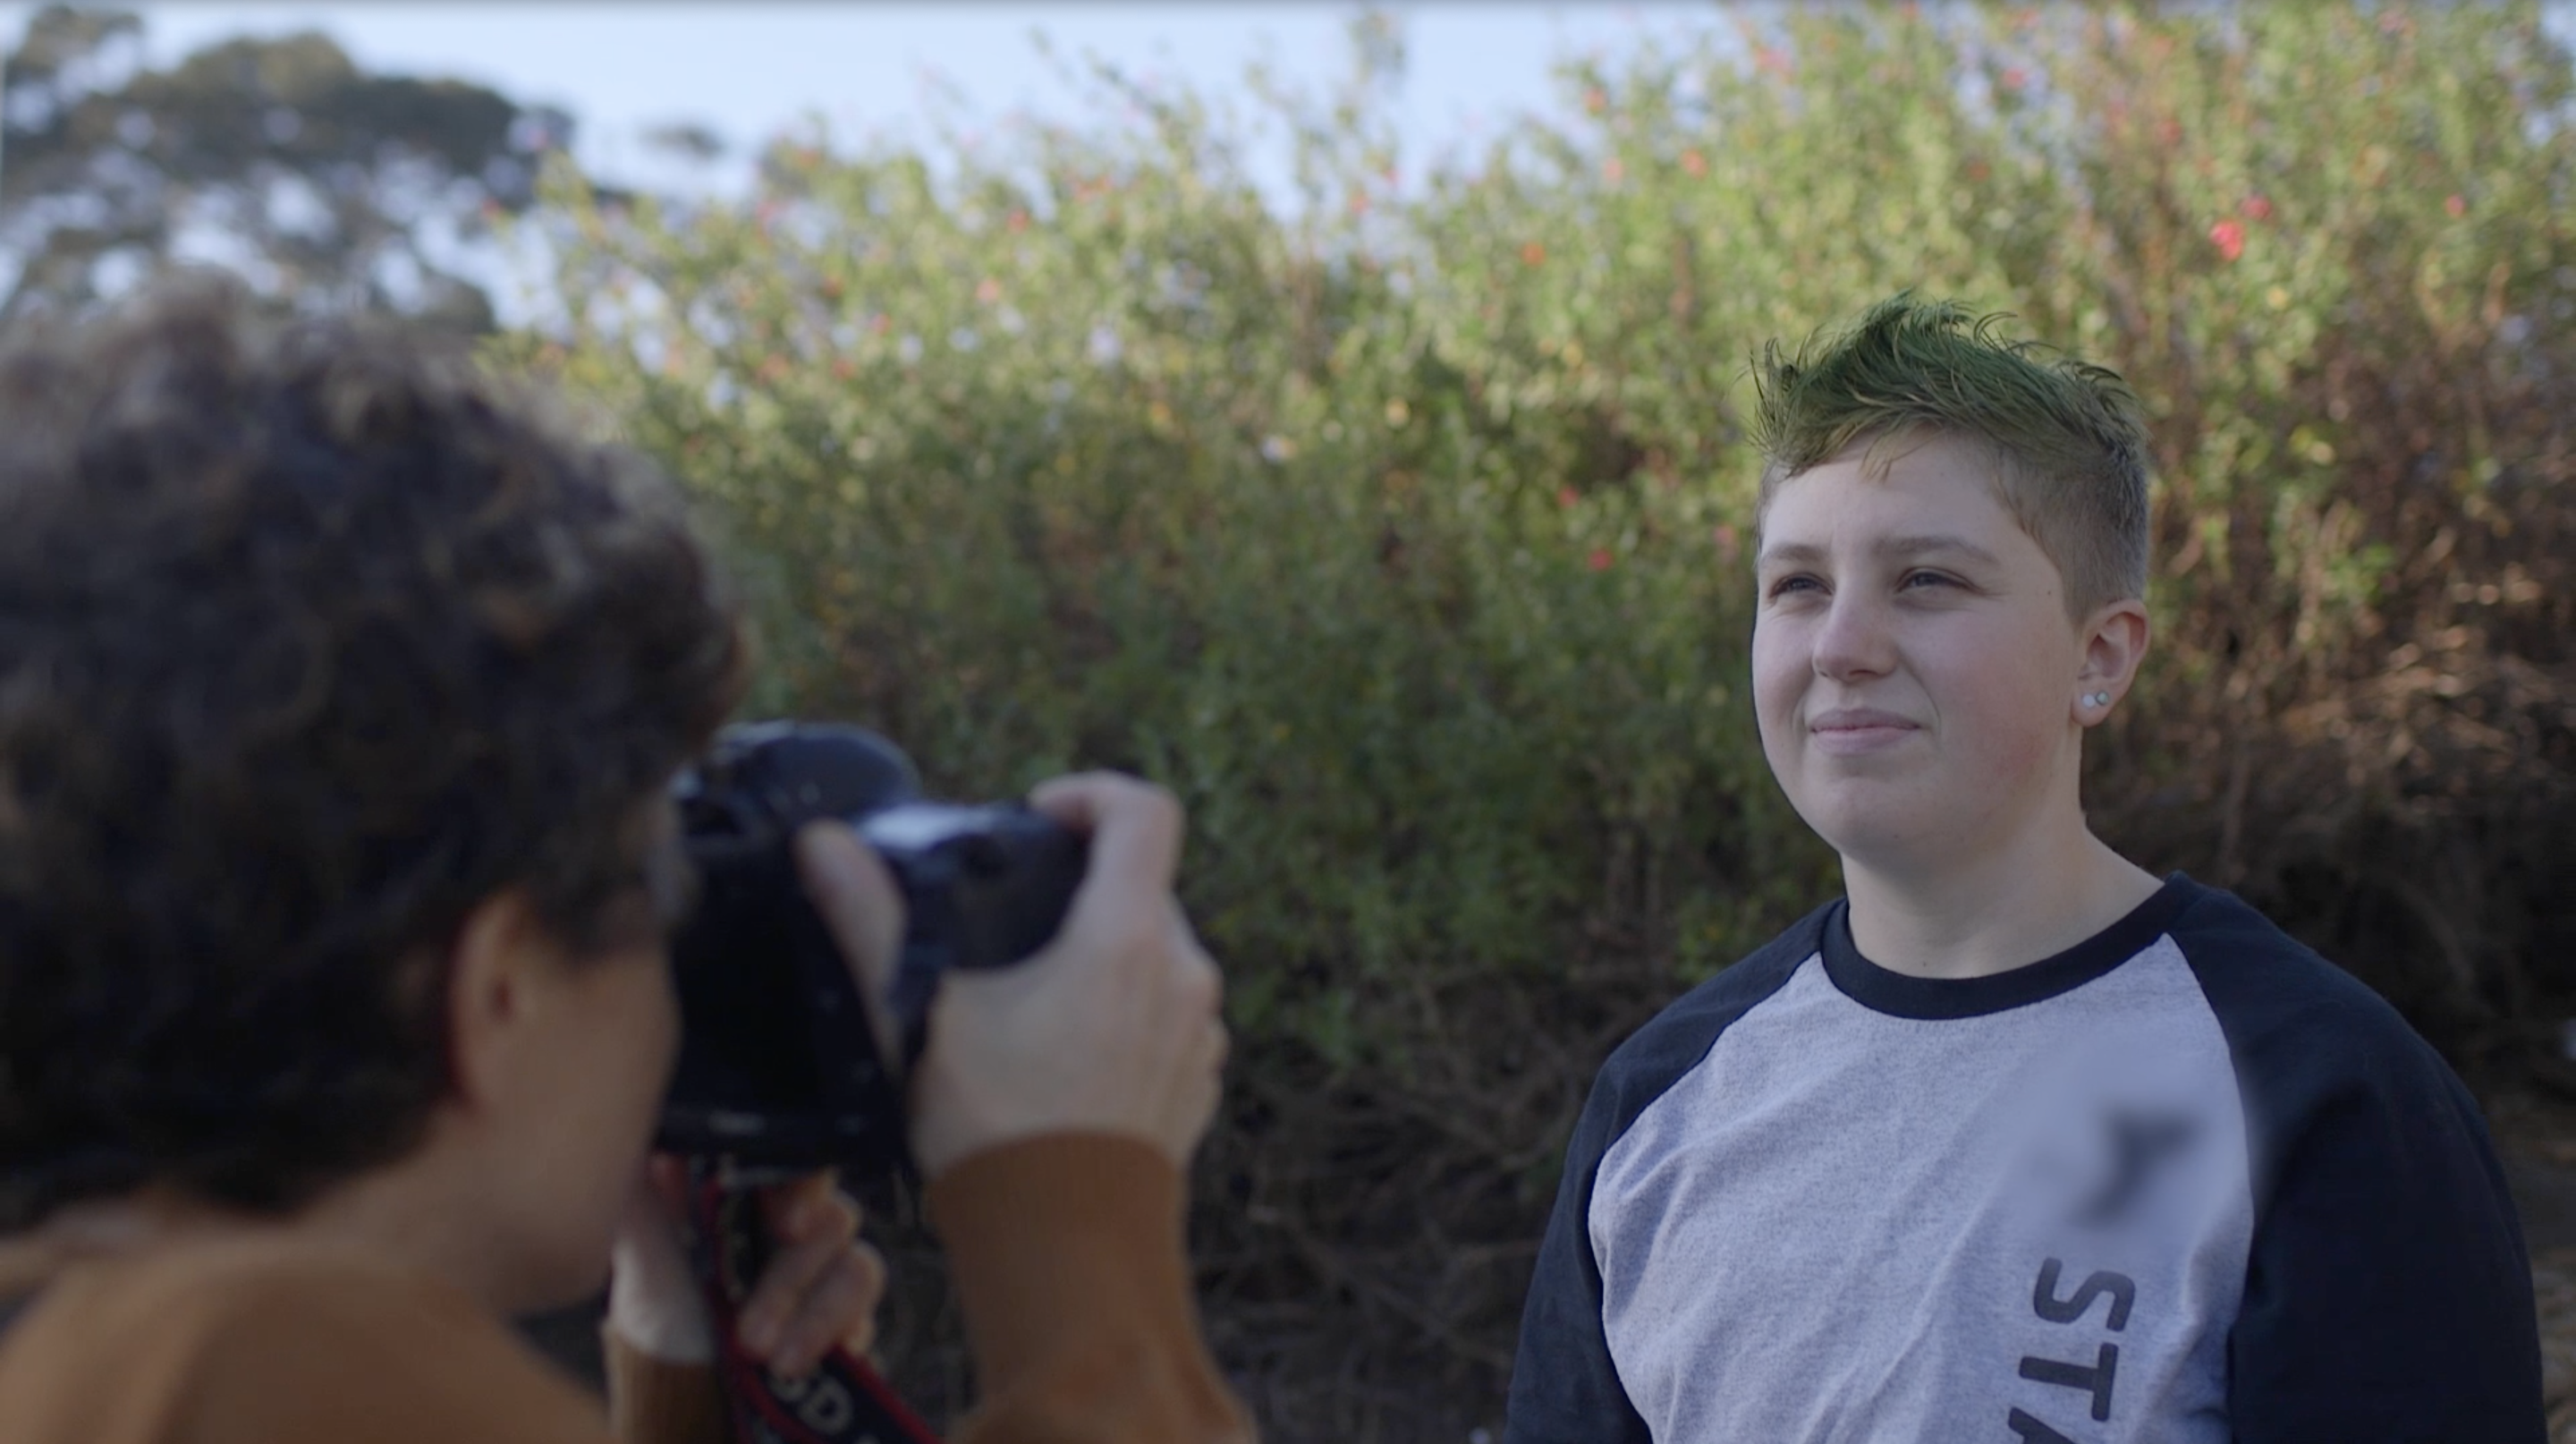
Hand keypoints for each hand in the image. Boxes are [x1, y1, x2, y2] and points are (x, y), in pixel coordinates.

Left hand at [607, 1158, 886, 1377]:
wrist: (691, 1415)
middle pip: (832, 1216)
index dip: (802, 1186)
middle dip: (795, 1278)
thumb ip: (646, 1206)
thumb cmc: (661, 1338)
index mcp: (748, 1205)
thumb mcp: (645, 1272)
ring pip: (858, 1265)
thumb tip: (646, 1141)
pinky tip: (799, 1365)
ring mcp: (826, 1276)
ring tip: (772, 1365)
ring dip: (818, 1317)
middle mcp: (793, 1233)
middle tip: (752, 1336)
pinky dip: (836, 1338)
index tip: (787, 1226)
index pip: (794, 1167)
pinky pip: (867, 1312)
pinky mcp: (850, 1320)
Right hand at [794, 772, 1228, 1178]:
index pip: (1144, 812)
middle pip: (1147, 886)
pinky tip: (1066, 1056)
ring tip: (1035, 998)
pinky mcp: (1199, 1083)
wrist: (1063, 1251)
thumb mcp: (923, 1019)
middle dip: (1084, 889)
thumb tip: (825, 847)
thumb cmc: (996, 1133)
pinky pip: (1169, 1019)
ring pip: (1160, 956)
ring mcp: (1200, 1034)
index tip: (1040, 818)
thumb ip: (874, 923)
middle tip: (1016, 922)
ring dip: (1107, 956)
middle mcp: (1183, 976)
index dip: (1091, 793)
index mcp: (1126, 940)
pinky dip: (1126, 1015)